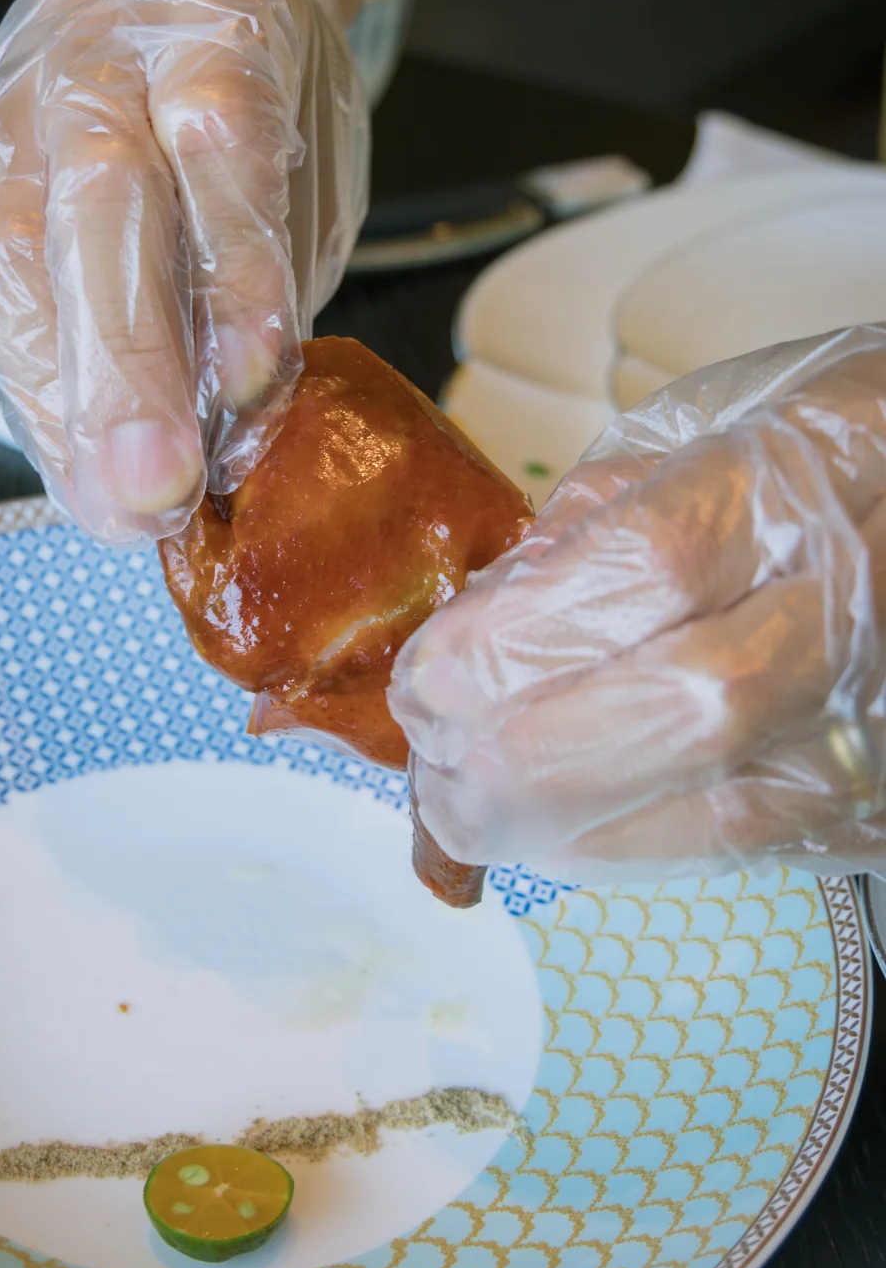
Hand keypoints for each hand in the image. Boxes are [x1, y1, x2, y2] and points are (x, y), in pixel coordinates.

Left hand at [0, 0, 367, 541]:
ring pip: (124, 210)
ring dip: (162, 342)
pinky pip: (231, 165)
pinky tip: (263, 354)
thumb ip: (125, 340)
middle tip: (134, 504)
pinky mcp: (219, 50)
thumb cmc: (159, 121)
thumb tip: (142, 488)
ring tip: (195, 452)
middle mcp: (35, 129)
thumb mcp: (111, 223)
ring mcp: (118, 79)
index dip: (54, 425)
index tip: (105, 515)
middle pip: (48, 263)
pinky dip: (246, 268)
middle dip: (95, 396)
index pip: (8, 318)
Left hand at [389, 326, 885, 883]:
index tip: (428, 675)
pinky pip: (758, 844)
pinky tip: (561, 829)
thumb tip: (488, 613)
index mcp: (822, 458)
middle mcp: (879, 588)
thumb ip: (605, 507)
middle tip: (433, 766)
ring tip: (468, 811)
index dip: (523, 638)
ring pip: (731, 801)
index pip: (657, 563)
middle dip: (532, 753)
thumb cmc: (823, 451)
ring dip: (568, 823)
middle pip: (696, 703)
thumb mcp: (712, 420)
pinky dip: (636, 847)